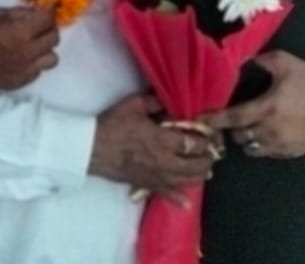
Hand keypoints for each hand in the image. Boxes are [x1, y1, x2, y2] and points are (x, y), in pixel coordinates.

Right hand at [0, 6, 58, 90]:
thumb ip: (21, 13)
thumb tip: (39, 11)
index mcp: (22, 32)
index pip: (49, 19)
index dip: (48, 13)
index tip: (44, 12)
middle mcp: (28, 51)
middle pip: (54, 38)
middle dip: (48, 29)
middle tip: (38, 27)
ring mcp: (26, 69)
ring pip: (53, 58)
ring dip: (46, 49)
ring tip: (34, 46)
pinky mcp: (22, 81)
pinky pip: (39, 71)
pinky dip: (35, 63)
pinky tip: (23, 58)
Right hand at [88, 95, 219, 196]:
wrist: (92, 149)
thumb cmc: (113, 125)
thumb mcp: (134, 105)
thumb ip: (154, 102)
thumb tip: (167, 102)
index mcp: (163, 140)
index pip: (194, 144)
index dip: (205, 140)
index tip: (209, 136)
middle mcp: (165, 161)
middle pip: (196, 165)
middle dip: (207, 159)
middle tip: (212, 152)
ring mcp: (157, 176)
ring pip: (187, 181)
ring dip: (199, 175)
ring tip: (206, 170)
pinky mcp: (147, 185)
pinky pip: (166, 195)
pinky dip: (178, 199)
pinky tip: (186, 203)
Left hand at [202, 51, 304, 159]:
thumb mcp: (283, 61)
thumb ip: (258, 60)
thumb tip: (238, 60)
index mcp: (267, 107)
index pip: (233, 118)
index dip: (214, 121)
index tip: (199, 121)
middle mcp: (272, 130)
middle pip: (238, 136)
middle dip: (231, 129)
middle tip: (231, 118)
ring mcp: (282, 144)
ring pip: (251, 149)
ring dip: (245, 138)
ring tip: (248, 126)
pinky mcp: (291, 153)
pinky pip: (267, 153)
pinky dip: (261, 144)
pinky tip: (266, 131)